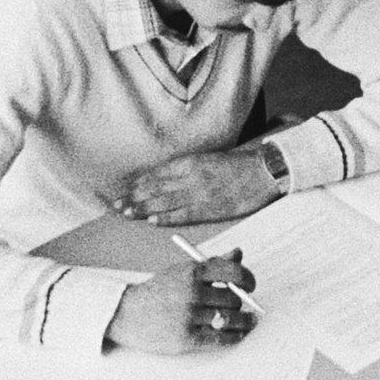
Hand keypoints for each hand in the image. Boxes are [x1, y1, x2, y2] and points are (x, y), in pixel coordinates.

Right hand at [109, 259, 261, 352]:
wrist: (126, 314)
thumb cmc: (159, 291)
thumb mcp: (182, 271)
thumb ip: (212, 263)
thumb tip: (239, 253)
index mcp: (192, 271)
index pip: (233, 271)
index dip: (248, 279)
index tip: (250, 285)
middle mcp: (191, 292)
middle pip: (233, 299)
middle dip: (240, 303)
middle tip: (240, 305)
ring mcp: (188, 316)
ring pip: (229, 320)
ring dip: (244, 322)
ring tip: (249, 322)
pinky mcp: (185, 339)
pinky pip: (220, 339)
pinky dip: (234, 337)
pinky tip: (238, 335)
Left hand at [114, 149, 279, 228]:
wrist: (263, 171)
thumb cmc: (238, 164)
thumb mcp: (208, 159)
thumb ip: (188, 169)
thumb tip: (166, 179)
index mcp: (190, 161)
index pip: (156, 174)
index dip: (138, 183)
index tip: (124, 190)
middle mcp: (190, 176)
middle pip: (155, 188)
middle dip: (134, 197)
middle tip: (116, 205)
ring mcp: (199, 193)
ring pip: (164, 201)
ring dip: (143, 208)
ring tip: (127, 213)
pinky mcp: (210, 208)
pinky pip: (183, 214)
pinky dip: (166, 218)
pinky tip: (152, 220)